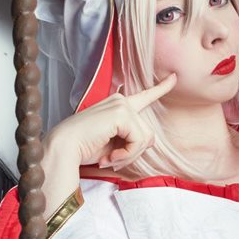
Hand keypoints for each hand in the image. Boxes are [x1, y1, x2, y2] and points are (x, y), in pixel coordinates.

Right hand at [47, 73, 176, 170]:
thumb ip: (132, 139)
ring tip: (110, 159)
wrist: (64, 148)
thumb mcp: (114, 144)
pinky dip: (127, 154)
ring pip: (145, 139)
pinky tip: (110, 157)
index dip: (161, 88)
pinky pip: (138, 141)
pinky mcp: (122, 114)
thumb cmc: (84, 148)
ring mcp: (122, 105)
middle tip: (113, 160)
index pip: (144, 96)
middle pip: (148, 133)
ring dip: (129, 155)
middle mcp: (121, 101)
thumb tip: (151, 140)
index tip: (174, 78)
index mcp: (117, 105)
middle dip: (134, 152)